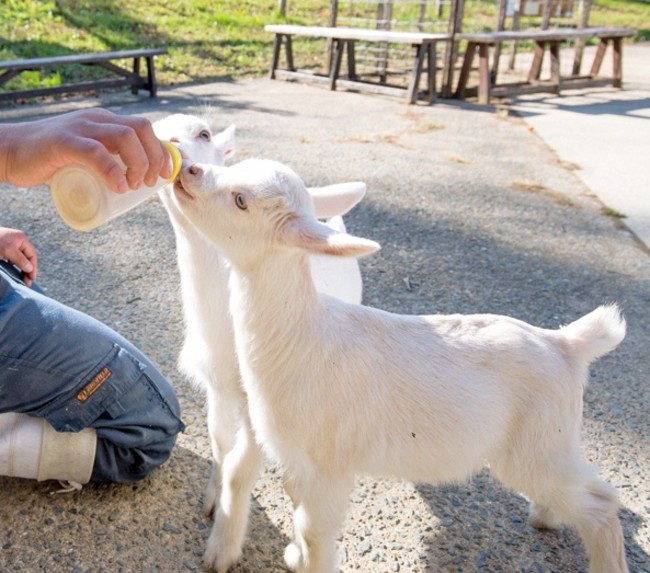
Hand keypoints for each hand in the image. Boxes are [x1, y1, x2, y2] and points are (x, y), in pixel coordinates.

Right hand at [0, 108, 172, 193]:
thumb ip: (106, 160)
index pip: (144, 128)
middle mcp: (96, 119)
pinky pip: (96, 151)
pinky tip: (120, 187)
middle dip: (155, 157)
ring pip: (125, 136)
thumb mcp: (86, 156)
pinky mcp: (63, 141)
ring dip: (139, 163)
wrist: (10, 152)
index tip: (164, 175)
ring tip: (135, 186)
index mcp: (104, 122)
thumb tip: (135, 183)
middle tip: (150, 183)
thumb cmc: (51, 160)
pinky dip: (113, 170)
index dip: (161, 151)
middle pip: (140, 129)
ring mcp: (80, 127)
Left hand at [0, 227, 37, 285]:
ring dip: (20, 270)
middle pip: (26, 258)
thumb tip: (30, 269)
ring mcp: (9, 245)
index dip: (34, 267)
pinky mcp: (2, 249)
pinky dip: (13, 267)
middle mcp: (17, 241)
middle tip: (26, 283)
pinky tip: (12, 273)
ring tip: (21, 279)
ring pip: (19, 260)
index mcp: (21, 238)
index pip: (32, 255)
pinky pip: (11, 260)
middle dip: (27, 270)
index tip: (31, 279)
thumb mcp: (8, 250)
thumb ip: (20, 260)